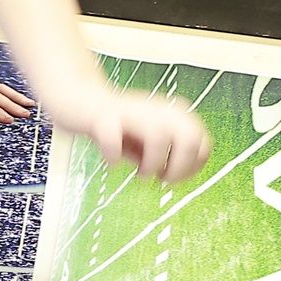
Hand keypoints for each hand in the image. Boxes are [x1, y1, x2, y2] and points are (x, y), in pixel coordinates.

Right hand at [60, 86, 210, 184]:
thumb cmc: (115, 125)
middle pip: (188, 136)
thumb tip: (175, 176)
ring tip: (141, 175)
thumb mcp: (147, 142)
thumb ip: (165, 154)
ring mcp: (129, 111)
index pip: (202, 143)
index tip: (173, 179)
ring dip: (153, 162)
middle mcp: (156, 109)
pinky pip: (112, 136)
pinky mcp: (101, 116)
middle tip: (162, 180)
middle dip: (180, 166)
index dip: (192, 167)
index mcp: (173, 114)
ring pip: (158, 135)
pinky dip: (113, 154)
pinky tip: (111, 164)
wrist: (78, 100)